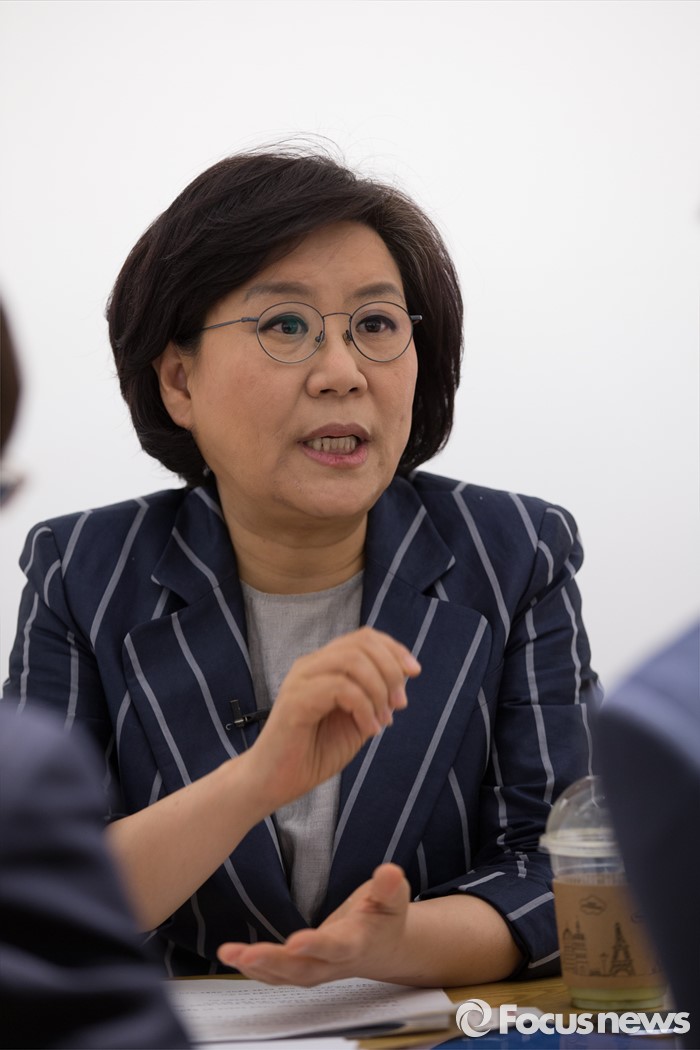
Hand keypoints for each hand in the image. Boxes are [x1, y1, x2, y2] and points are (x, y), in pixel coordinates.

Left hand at [217, 863, 409, 984]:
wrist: (384, 947)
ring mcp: (317, 969)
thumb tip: (389, 871)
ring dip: (256, 966)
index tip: (295, 940)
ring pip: (285, 975)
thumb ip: (388, 887)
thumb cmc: (385, 917)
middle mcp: (334, 962)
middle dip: (273, 962)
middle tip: (246, 953)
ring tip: (229, 953)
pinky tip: (234, 957)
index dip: (317, 946)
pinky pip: (277, 974)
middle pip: (302, 968)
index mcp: (357, 943)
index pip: (337, 947)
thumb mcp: (394, 897)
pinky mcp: (303, 967)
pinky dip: (254, 968)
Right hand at [247, 628, 419, 810]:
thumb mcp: (356, 721)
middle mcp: (311, 665)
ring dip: (378, 690)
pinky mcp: (295, 700)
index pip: (364, 637)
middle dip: (391, 670)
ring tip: (382, 721)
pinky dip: (364, 708)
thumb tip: (402, 676)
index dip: (394, 649)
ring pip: (352, 660)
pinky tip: (368, 730)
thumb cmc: (313, 753)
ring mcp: (301, 679)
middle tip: (399, 704)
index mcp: (325, 665)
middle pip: (361, 643)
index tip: (414, 672)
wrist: (274, 782)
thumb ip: (375, 697)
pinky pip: (340, 688)